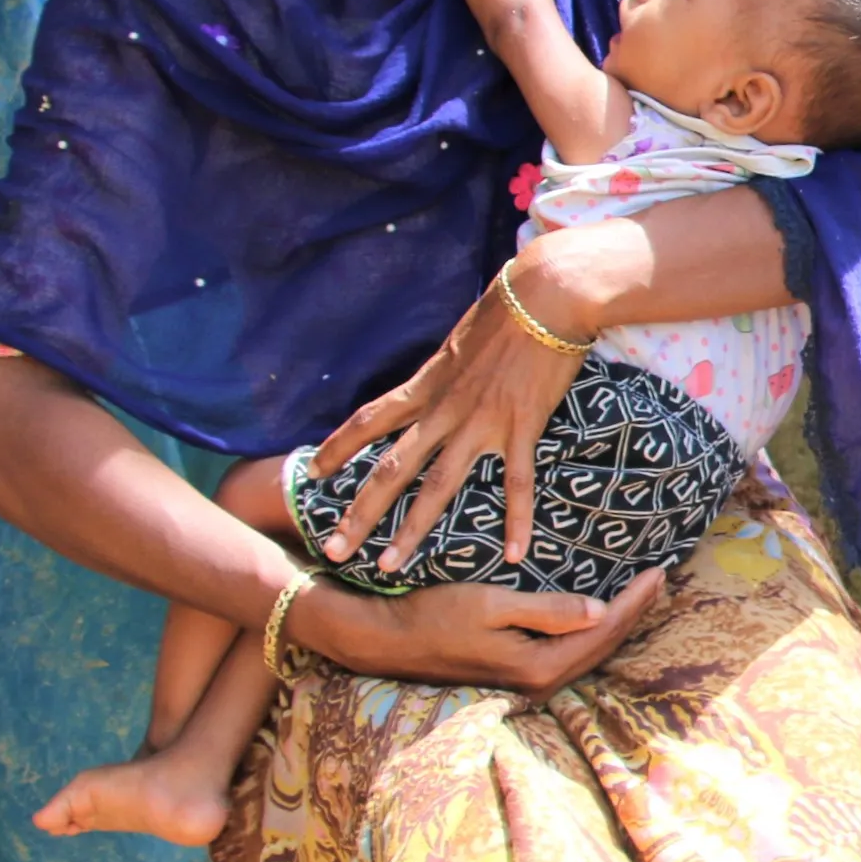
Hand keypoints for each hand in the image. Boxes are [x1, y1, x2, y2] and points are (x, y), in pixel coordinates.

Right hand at [298, 565, 665, 695]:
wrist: (384, 640)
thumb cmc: (433, 614)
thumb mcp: (491, 603)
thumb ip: (548, 610)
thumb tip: (601, 612)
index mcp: (537, 666)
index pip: (602, 632)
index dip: (634, 602)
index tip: (658, 571)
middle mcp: (537, 684)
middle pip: (602, 648)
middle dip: (634, 613)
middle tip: (661, 579)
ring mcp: (526, 685)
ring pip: (587, 654)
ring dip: (617, 624)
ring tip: (642, 595)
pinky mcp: (514, 677)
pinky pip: (568, 655)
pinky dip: (592, 634)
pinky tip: (599, 616)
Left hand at [310, 251, 589, 571]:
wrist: (547, 295)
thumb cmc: (509, 303)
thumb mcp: (463, 336)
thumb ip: (450, 364)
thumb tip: (451, 367)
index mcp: (426, 384)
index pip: (369, 420)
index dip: (338, 448)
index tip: (314, 472)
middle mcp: (443, 410)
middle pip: (391, 469)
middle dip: (359, 512)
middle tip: (335, 549)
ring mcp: (480, 423)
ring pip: (438, 487)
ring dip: (412, 530)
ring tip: (391, 566)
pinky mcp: (520, 427)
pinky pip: (516, 484)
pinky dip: (516, 521)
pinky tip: (515, 554)